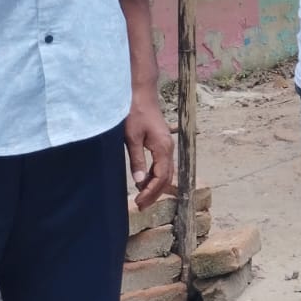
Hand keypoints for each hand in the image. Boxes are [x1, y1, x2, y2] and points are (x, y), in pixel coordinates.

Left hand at [125, 88, 176, 209]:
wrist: (141, 94)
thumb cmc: (135, 113)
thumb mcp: (131, 137)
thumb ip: (136, 160)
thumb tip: (140, 181)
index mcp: (163, 148)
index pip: (161, 177)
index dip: (150, 192)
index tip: (139, 202)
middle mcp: (169, 148)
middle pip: (167, 178)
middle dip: (155, 193)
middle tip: (141, 206)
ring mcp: (167, 145)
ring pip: (166, 172)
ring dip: (156, 186)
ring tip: (143, 198)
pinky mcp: (162, 142)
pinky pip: (163, 165)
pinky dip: (157, 177)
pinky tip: (146, 181)